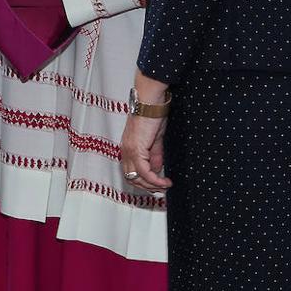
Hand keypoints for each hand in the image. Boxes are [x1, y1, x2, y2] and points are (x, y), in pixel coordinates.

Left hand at [119, 72, 172, 191]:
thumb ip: (154, 155)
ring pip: (137, 178)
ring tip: (166, 186)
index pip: (131, 172)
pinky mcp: (136, 149)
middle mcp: (125, 150)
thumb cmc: (153, 114)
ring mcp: (129, 150)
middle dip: (148, 187)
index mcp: (128, 147)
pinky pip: (144, 172)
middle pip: (132, 178)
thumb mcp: (155, 139)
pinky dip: (154, 179)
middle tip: (162, 188)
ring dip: (152, 185)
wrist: (151, 102)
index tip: (157, 185)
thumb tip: (157, 168)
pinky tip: (164, 181)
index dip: (144, 182)